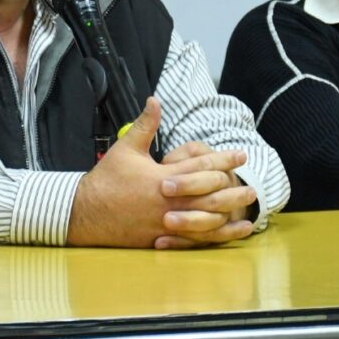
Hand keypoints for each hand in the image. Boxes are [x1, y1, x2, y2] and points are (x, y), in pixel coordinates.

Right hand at [66, 97, 256, 248]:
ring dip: (232, 211)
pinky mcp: (164, 238)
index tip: (241, 155)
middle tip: (251, 184)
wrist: (86, 213)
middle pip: (211, 194)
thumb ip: (145, 125)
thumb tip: (155, 99)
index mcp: (164, 178)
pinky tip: (233, 233)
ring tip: (249, 207)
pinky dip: (219, 235)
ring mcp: (168, 223)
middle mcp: (170, 202)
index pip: (201, 166)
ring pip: (208, 219)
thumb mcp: (126, 148)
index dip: (224, 160)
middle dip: (233, 188)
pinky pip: (198, 239)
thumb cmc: (107, 179)